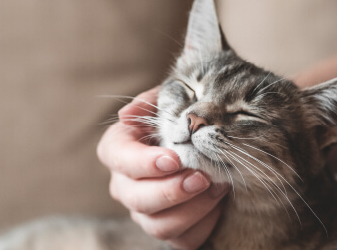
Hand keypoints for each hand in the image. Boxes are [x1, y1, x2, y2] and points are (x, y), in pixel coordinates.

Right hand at [97, 87, 228, 248]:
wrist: (207, 144)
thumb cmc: (181, 120)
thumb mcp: (170, 101)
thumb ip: (151, 101)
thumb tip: (126, 115)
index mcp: (118, 150)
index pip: (116, 158)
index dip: (143, 162)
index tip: (174, 159)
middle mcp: (124, 185)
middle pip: (136, 198)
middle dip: (172, 191)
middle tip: (202, 177)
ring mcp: (143, 212)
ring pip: (158, 225)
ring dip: (192, 209)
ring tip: (218, 187)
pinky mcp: (167, 230)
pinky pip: (181, 240)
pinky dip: (203, 225)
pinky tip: (219, 204)